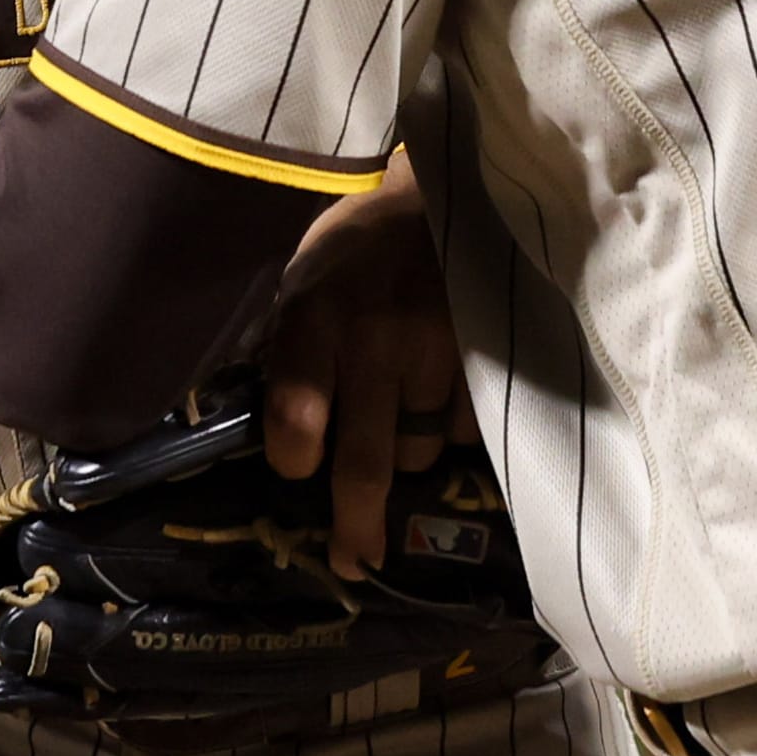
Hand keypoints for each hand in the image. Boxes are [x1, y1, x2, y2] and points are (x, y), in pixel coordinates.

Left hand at [262, 150, 471, 582]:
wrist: (441, 195)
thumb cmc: (357, 245)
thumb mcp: (302, 282)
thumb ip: (290, 349)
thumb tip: (273, 425)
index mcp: (315, 319)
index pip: (294, 417)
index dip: (292, 456)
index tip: (296, 467)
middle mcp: (373, 345)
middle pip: (363, 464)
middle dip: (355, 524)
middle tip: (354, 560)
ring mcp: (435, 357)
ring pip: (420, 455)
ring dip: (406, 458)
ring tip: (397, 426)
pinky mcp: (484, 363)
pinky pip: (464, 431)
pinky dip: (450, 430)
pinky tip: (439, 396)